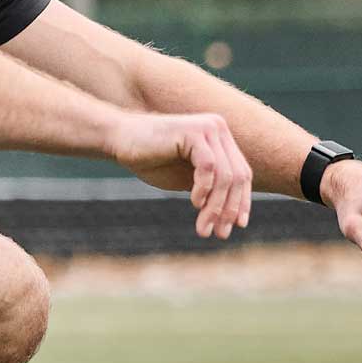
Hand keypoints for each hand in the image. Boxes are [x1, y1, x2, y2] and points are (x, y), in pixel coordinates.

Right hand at [111, 112, 252, 239]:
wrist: (119, 140)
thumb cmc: (150, 160)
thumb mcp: (186, 178)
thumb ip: (210, 188)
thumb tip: (232, 216)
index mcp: (220, 138)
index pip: (242, 172)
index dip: (242, 200)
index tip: (238, 226)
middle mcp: (218, 129)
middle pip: (238, 176)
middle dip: (229, 209)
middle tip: (220, 234)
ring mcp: (207, 128)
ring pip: (225, 176)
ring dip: (216, 207)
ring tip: (204, 227)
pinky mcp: (193, 132)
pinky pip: (208, 167)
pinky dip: (204, 189)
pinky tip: (194, 203)